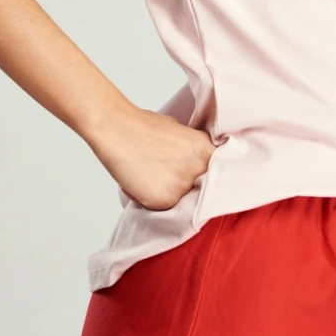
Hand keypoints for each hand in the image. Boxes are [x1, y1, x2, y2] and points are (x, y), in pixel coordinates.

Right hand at [87, 106, 217, 210]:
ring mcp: (183, 186)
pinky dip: (152, 200)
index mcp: (207, 150)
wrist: (117, 129)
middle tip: (169, 176)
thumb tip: (194, 163)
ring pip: (182, 201)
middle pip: (200, 189)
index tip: (199, 180)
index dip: (207, 178)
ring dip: (170, 194)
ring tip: (152, 176)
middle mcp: (200, 169)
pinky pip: (163, 208)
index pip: (218, 173)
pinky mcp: (165, 200)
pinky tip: (141, 182)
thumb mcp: (180, 132)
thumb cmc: (143, 126)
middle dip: (188, 186)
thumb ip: (193, 151)